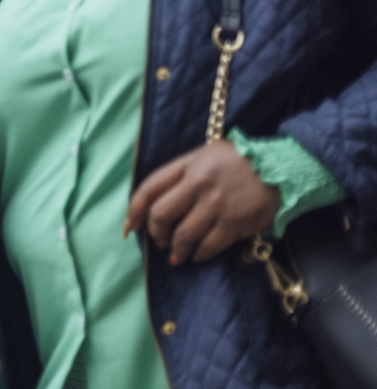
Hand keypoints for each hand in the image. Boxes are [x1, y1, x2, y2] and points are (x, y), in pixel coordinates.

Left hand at [125, 140, 280, 264]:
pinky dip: (198, 254)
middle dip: (154, 233)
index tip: (130, 225)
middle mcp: (199, 184)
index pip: (149, 188)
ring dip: (175, 249)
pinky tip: (196, 254)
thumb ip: (179, 174)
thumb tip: (152, 203)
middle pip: (160, 215)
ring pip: (182, 236)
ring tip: (176, 253)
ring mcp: (217, 205)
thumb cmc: (237, 162)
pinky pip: (208, 246)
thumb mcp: (204, 156)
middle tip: (159, 240)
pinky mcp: (236, 224)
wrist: (281, 169)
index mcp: (188, 165)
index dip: (134, 210)